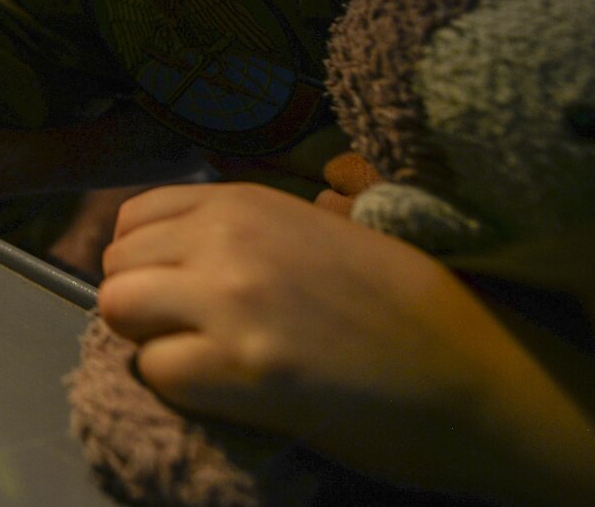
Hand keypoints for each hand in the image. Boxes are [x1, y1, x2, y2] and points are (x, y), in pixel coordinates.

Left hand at [98, 183, 594, 504]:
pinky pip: (154, 372)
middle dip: (142, 303)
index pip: (135, 217)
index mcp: (247, 201)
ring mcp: (231, 300)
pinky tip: (227, 394)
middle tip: (190, 335)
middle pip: (117, 265)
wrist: (477, 373)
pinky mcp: (241, 369)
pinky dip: (179, 389)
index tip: (174, 290)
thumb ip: (251, 231)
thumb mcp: (324, 231)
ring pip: (118, 310)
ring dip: (150, 342)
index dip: (146, 260)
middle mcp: (228, 238)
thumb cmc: (413, 306)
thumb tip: (187, 245)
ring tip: (202, 362)